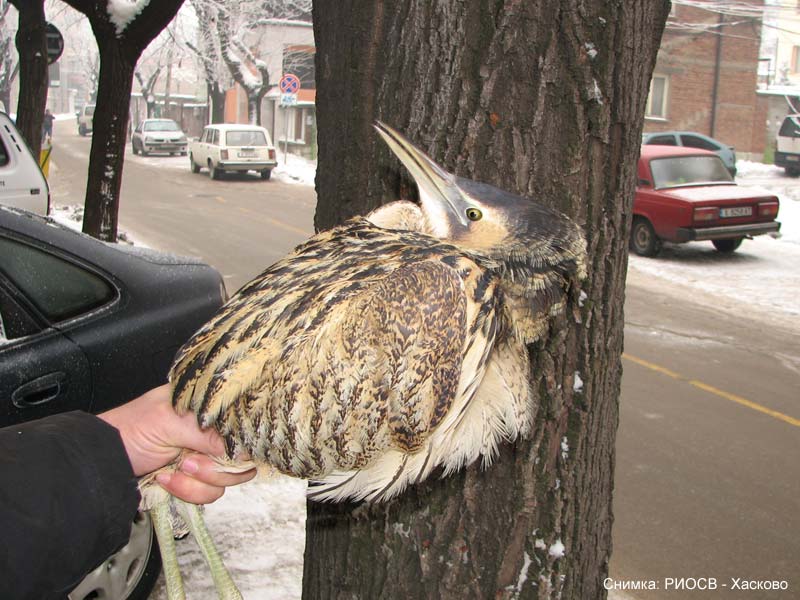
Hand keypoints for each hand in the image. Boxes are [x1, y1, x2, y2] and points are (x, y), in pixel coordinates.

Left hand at [99, 385, 254, 503]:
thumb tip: (239, 450)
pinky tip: (166, 480)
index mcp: (207, 411)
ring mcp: (202, 460)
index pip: (241, 428)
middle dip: (213, 467)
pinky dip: (187, 491)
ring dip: (197, 482)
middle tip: (187, 462)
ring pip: (224, 481)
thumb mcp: (169, 421)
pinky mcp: (193, 482)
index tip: (220, 452)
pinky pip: (208, 494)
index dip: (237, 444)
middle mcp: (210, 435)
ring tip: (173, 470)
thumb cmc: (128, 429)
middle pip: (239, 458)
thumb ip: (206, 433)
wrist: (102, 462)